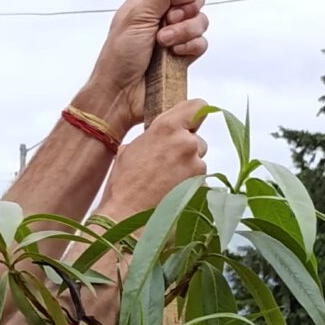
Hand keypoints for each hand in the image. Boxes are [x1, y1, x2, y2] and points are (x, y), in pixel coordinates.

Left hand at [78, 0, 208, 130]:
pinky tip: (174, 54)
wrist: (120, 93)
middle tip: (167, 20)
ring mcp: (175, 36)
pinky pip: (201, 43)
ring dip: (184, 30)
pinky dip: (190, 47)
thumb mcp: (137, 15)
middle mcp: (164, 15)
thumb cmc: (119, 54)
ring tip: (163, 42)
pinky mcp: (183, 56)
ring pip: (200, 21)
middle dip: (185, 8)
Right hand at [98, 98, 209, 220]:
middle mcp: (186, 142)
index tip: (190, 124)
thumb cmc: (124, 186)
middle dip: (186, 151)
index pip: (197, 106)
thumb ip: (152, 138)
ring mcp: (196, 166)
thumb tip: (158, 140)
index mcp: (167, 127)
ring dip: (187, 171)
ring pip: (199, 163)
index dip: (193, 116)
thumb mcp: (130, 150)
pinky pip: (199, 183)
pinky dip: (189, 188)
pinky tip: (171, 195)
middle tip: (167, 166)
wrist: (126, 218)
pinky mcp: (201, 187)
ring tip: (166, 185)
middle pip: (198, 140)